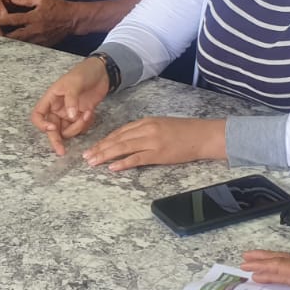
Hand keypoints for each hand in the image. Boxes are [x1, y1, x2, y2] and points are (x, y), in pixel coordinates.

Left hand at [0, 0, 79, 45]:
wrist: (73, 19)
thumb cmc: (58, 6)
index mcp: (34, 17)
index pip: (14, 19)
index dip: (2, 20)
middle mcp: (36, 30)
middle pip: (15, 36)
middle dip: (3, 36)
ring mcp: (40, 39)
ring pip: (21, 43)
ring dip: (10, 43)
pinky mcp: (44, 44)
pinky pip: (30, 47)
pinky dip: (21, 46)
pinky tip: (13, 47)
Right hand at [31, 57, 108, 154]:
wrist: (102, 72)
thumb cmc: (84, 72)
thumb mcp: (74, 83)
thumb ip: (71, 100)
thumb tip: (69, 116)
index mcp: (51, 99)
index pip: (38, 115)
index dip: (42, 124)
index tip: (52, 128)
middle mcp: (58, 109)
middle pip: (52, 129)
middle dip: (57, 140)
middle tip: (62, 151)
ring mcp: (69, 114)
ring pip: (67, 131)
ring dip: (77, 127)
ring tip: (86, 114)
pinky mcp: (81, 116)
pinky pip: (80, 128)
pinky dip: (85, 124)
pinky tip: (91, 112)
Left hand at [81, 116, 225, 171]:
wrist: (203, 135)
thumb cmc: (185, 132)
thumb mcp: (162, 125)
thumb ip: (145, 130)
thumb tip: (129, 139)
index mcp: (146, 122)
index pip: (120, 131)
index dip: (104, 140)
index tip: (93, 147)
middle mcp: (146, 129)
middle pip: (117, 139)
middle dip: (100, 148)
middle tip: (86, 157)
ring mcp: (152, 141)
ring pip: (123, 147)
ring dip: (105, 155)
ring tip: (93, 162)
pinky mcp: (158, 153)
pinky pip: (136, 158)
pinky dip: (123, 163)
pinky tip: (112, 167)